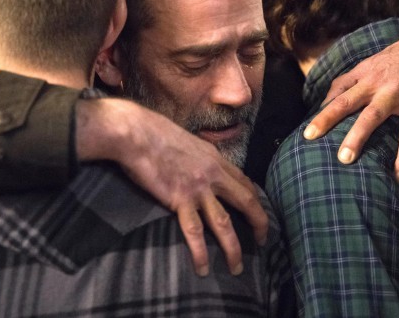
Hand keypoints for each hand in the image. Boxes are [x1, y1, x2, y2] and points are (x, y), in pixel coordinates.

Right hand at [75, 98, 267, 275]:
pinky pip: (194, 231)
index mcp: (215, 158)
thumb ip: (198, 155)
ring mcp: (198, 189)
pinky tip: (203, 268)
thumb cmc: (154, 131)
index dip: (254, 198)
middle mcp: (213, 174)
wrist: (136, 133)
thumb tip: (196, 164)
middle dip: (259, 223)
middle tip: (261, 241)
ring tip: (236, 267)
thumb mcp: (187, 140)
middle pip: (246, 201)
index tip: (255, 211)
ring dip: (233, 248)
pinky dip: (200, 252)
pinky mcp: (179, 200)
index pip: (243, 180)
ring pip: (224, 223)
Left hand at [303, 23, 398, 184]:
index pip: (342, 101)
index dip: (324, 118)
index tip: (309, 135)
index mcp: (370, 82)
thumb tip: (320, 104)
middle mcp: (391, 92)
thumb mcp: (366, 66)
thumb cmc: (394, 60)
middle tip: (345, 159)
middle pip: (372, 116)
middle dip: (358, 137)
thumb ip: (343, 84)